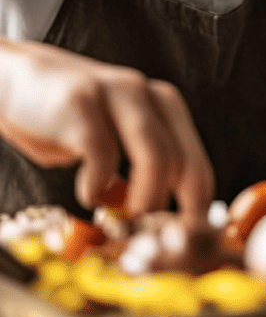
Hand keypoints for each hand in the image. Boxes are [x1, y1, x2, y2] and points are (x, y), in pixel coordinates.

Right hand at [0, 38, 214, 218]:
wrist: (10, 78)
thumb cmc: (61, 119)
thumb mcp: (109, 142)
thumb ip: (133, 169)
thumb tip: (149, 216)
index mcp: (164, 106)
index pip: (195, 162)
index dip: (194, 206)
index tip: (180, 238)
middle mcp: (147, 95)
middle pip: (182, 161)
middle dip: (167, 208)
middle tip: (146, 236)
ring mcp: (116, 93)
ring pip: (156, 155)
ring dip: (143, 198)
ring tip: (124, 220)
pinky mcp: (81, 100)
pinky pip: (102, 151)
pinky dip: (97, 183)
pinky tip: (87, 193)